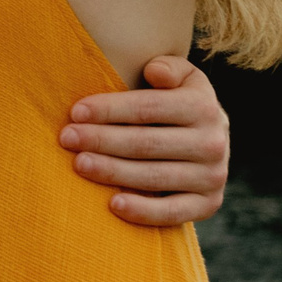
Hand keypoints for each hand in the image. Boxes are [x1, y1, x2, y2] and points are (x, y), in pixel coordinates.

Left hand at [60, 56, 232, 226]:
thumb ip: (170, 68)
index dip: (109, 109)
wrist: (210, 142)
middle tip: (67, 138)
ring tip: (79, 164)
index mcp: (204, 106)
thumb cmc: (179, 104)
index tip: (76, 112)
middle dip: (102, 140)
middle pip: (146, 143)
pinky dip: (142, 210)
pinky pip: (172, 213)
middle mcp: (213, 142)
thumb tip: (154, 71)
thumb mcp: (183, 78)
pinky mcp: (209, 204)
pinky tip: (113, 203)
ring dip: (113, 172)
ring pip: (154, 177)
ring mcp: (212, 176)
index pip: (148, 108)